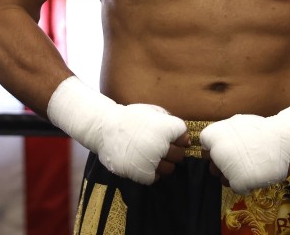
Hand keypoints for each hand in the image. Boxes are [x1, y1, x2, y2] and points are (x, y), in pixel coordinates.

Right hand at [46, 76, 187, 184]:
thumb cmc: (129, 118)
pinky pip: (155, 178)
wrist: (104, 127)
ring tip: (149, 156)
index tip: (165, 135)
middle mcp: (163, 146)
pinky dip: (151, 173)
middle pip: (180, 155)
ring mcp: (153, 161)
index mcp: (168, 128)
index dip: (176, 137)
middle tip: (157, 147)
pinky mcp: (142, 174)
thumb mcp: (152, 111)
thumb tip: (186, 140)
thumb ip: (170, 122)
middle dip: (172, 151)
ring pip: (169, 169)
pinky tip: (142, 163)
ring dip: (163, 164)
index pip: (184, 137)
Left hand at [200, 113, 289, 193]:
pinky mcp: (238, 182)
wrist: (283, 139)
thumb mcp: (236, 124)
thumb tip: (215, 146)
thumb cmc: (262, 130)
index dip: (216, 150)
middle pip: (213, 166)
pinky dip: (246, 184)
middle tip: (241, 161)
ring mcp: (226, 168)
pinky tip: (256, 174)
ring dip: (234, 176)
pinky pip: (237, 188)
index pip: (205, 148)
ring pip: (223, 179)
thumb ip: (223, 136)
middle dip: (224, 166)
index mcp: (213, 135)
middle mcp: (215, 152)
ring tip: (251, 167)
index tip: (229, 149)